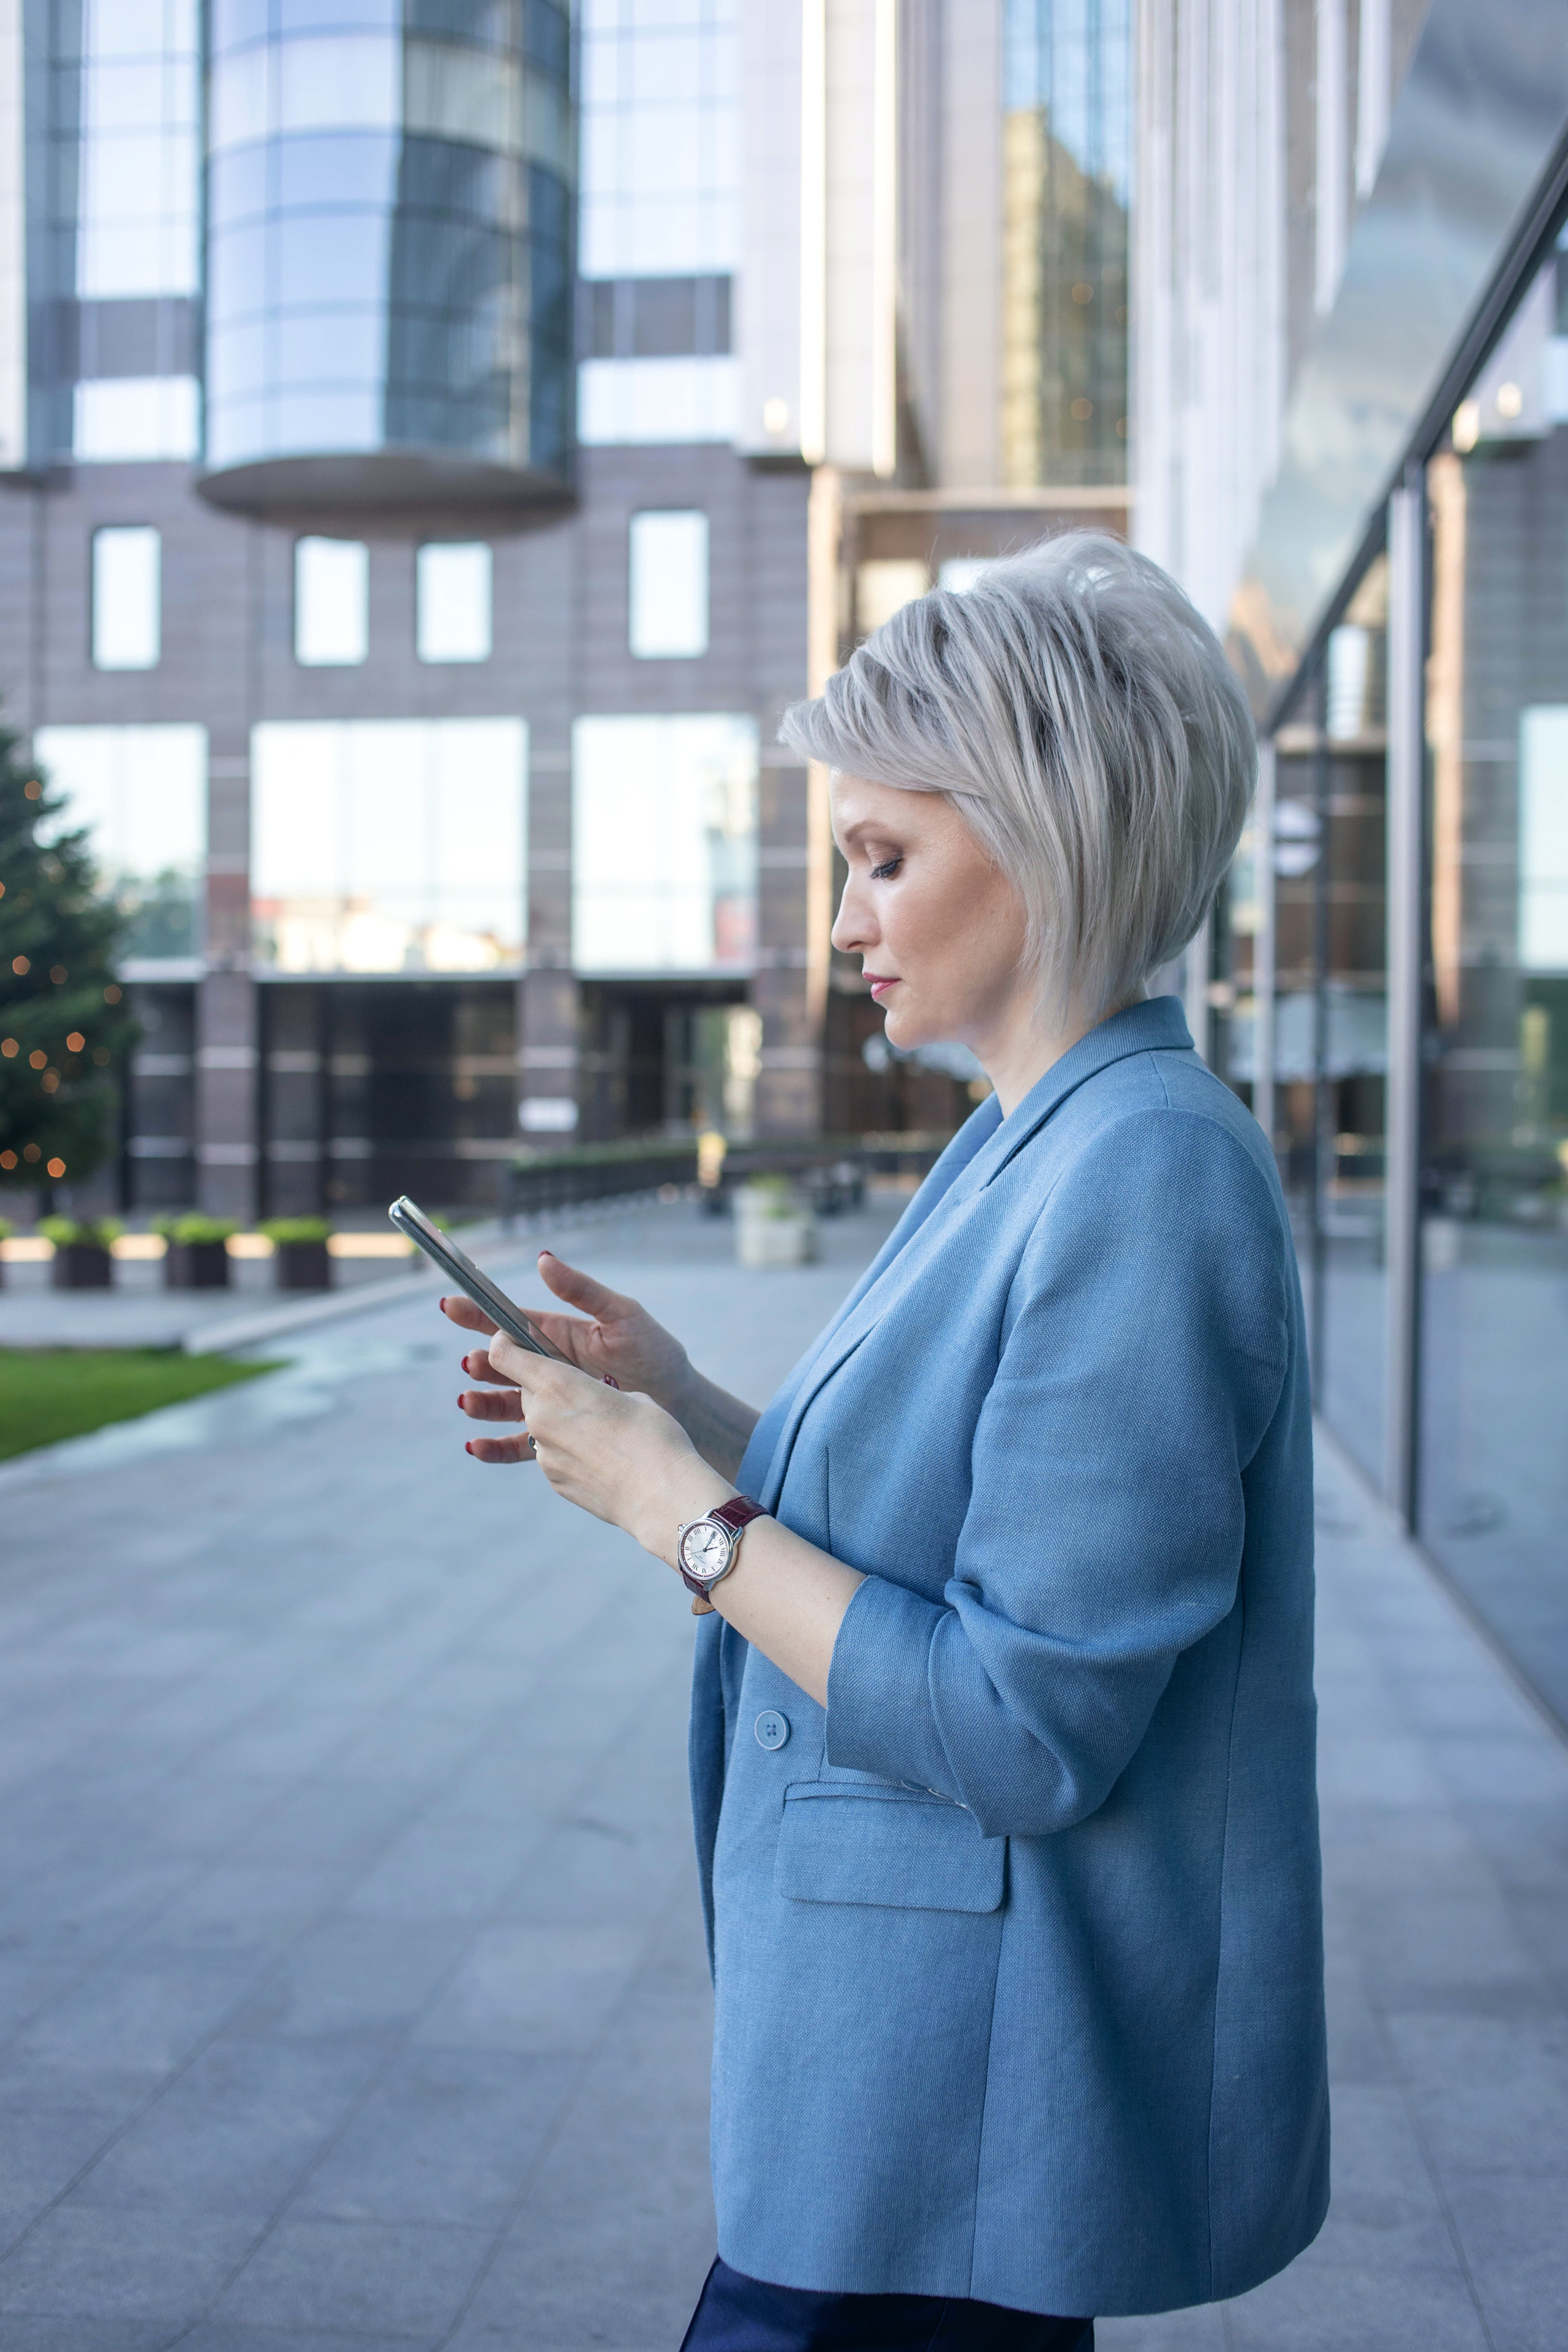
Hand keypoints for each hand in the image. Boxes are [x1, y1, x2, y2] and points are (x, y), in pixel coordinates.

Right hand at [443, 1252, 691, 1427]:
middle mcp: (549, 1368)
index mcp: (557, 1334)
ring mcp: (552, 1402)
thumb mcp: (622, 1315)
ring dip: (483, 1402)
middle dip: (481, 1363)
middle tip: (472, 1363)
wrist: (683, 1404)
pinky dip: (495, 1446)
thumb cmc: (654, 1353)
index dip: (478, 1314)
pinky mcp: (560, 1434)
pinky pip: (519, 1443)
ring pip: (505, 1403)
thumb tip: (543, 1260)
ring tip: (469, 1402)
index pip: (510, 1321)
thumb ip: (582, 1290)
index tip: (449, 1306)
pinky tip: (477, 1445)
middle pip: (501, 1365)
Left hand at [475, 1335, 727, 1554]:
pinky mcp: (553, 1480)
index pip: (504, 1354)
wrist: (662, 1495)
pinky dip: (570, 1449)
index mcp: (557, 1384)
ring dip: (560, 1420)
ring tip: (601, 1430)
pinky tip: (603, 1456)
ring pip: (540, 1424)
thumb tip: (592, 1402)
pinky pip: (554, 1453)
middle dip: (546, 1387)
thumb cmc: (654, 1437)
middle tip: (581, 1392)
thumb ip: (597, 1392)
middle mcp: (540, 1417)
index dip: (505, 1343)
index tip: (513, 1341)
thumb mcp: (631, 1396)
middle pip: (526, 1391)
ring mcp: (544, 1453)